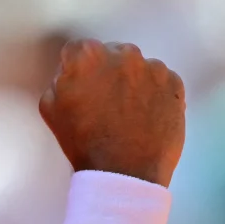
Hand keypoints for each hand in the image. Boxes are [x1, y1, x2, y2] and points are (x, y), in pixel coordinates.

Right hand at [39, 40, 185, 186]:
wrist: (124, 173)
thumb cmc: (85, 143)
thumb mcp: (50, 108)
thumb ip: (59, 80)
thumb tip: (71, 75)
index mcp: (87, 56)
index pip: (78, 50)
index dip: (78, 70)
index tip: (83, 86)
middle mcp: (122, 53)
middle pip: (112, 54)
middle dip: (108, 72)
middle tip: (107, 102)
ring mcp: (152, 68)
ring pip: (138, 68)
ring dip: (133, 82)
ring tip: (129, 113)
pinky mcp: (174, 84)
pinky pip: (162, 81)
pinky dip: (156, 94)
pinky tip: (146, 116)